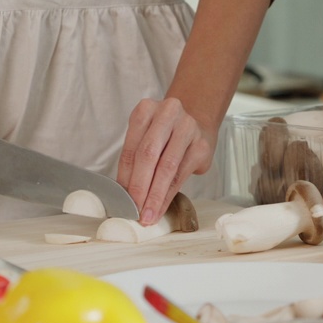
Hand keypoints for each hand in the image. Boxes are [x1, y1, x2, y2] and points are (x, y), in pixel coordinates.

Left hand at [117, 97, 215, 225]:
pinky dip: (169, 194)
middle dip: (140, 186)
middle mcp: (168, 113)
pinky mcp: (201, 145)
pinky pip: (182, 174)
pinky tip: (161, 206)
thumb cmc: (166, 135)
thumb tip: (124, 193)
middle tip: (134, 210)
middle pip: (149, 154)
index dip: (125, 176)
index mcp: (146, 109)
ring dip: (155, 195)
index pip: (132, 147)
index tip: (121, 199)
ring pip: (167, 167)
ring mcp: (188, 127)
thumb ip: (135, 159)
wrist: (197, 124)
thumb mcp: (146, 137)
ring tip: (148, 214)